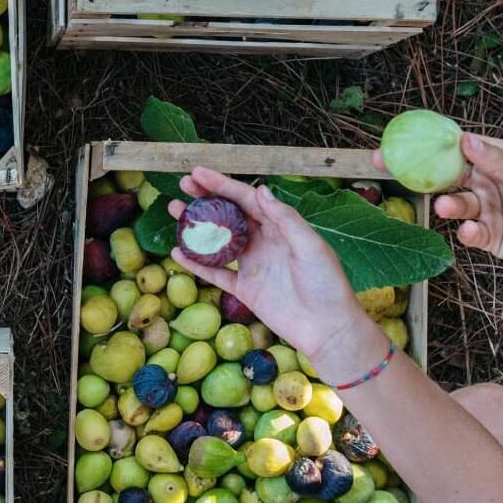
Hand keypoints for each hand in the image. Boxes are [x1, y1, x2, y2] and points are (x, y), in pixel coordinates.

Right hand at [169, 167, 377, 371]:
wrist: (328, 329)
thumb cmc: (327, 285)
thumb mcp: (311, 246)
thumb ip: (286, 219)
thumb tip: (261, 189)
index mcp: (280, 227)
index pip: (246, 199)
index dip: (222, 184)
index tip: (198, 173)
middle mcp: (263, 242)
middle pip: (229, 215)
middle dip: (206, 198)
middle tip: (183, 184)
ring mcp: (252, 265)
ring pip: (218, 241)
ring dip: (196, 226)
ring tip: (174, 210)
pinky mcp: (245, 290)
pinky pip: (215, 274)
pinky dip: (196, 264)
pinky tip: (177, 252)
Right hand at [410, 133, 502, 282]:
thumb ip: (499, 161)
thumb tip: (465, 140)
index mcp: (500, 159)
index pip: (460, 146)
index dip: (431, 142)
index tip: (403, 139)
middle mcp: (489, 182)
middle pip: (446, 174)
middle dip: (418, 172)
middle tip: (387, 166)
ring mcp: (488, 209)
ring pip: (456, 203)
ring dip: (448, 204)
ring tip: (446, 207)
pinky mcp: (490, 237)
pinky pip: (469, 231)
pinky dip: (466, 232)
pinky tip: (470, 232)